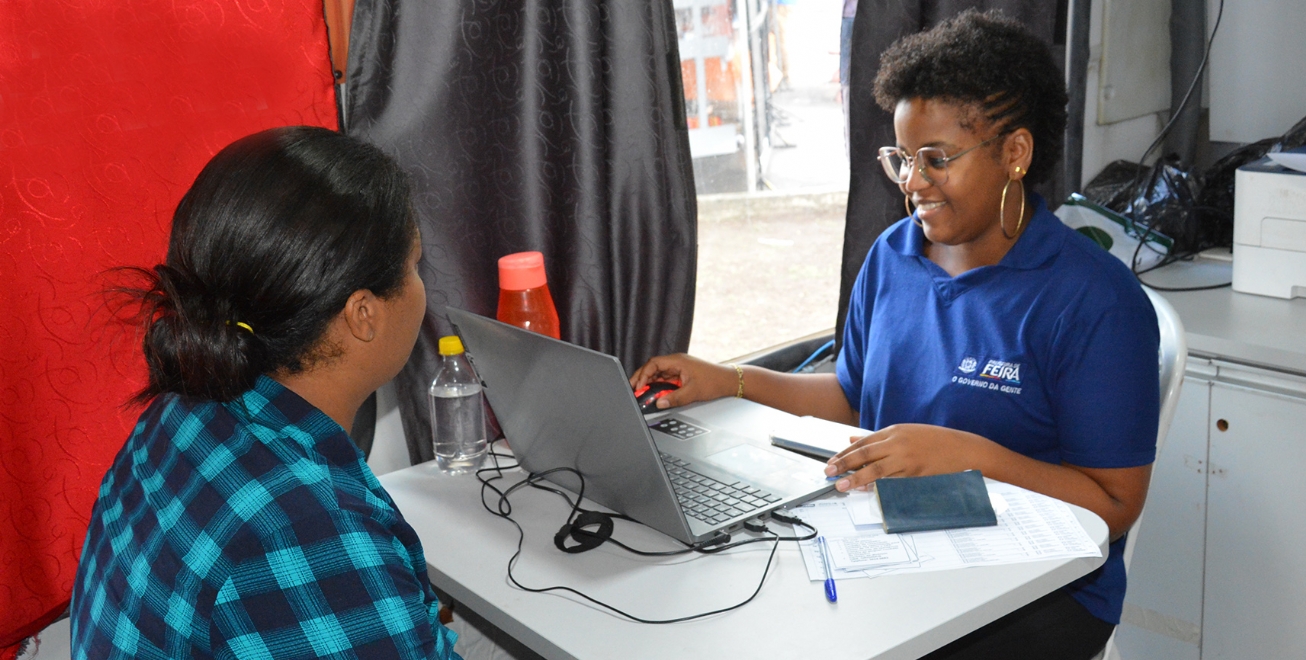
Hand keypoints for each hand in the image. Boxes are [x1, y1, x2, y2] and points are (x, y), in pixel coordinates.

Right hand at [629, 353, 735, 409]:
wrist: (729, 381)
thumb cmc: (715, 381)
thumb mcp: (693, 392)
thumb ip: (674, 398)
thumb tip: (659, 404)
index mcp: (678, 361)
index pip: (653, 363)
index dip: (643, 374)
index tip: (639, 386)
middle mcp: (677, 363)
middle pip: (653, 368)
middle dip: (641, 378)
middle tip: (633, 389)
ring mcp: (679, 369)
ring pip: (658, 374)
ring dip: (649, 383)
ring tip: (641, 393)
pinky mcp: (681, 375)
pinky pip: (665, 379)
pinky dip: (658, 386)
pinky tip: (654, 394)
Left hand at [822, 424, 986, 492]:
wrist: (964, 448)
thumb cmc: (935, 441)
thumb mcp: (905, 433)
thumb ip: (878, 439)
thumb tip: (852, 439)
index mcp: (894, 432)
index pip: (862, 444)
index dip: (844, 454)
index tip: (831, 462)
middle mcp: (898, 443)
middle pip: (865, 454)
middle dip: (844, 464)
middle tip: (829, 472)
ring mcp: (908, 459)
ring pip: (876, 469)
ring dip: (856, 478)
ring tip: (842, 484)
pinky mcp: (917, 474)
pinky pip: (894, 482)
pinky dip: (879, 487)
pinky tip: (867, 491)